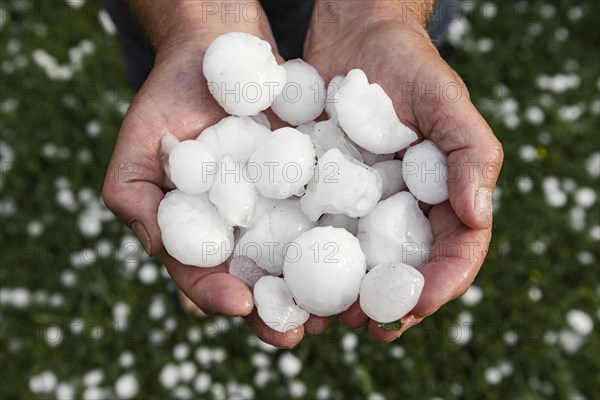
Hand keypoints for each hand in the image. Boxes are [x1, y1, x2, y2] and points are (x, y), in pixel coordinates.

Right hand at [101, 5, 327, 347]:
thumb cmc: (168, 101)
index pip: (203, 275)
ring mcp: (278, 209)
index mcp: (199, 233)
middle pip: (256, 281)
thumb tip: (160, 250)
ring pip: (296, 259)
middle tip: (294, 332)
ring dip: (314, 289)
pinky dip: (340, 238)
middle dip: (274, 310)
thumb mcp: (137, 150)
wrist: (218, 53)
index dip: (215, 294)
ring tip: (333, 312)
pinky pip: (326, 214)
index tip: (238, 303)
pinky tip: (357, 254)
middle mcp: (240, 230)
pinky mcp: (311, 183)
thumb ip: (134, 200)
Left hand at [304, 1, 503, 340]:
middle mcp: (402, 211)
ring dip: (344, 296)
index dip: (443, 283)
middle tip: (366, 325)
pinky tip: (289, 281)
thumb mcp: (447, 101)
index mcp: (442, 197)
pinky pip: (315, 235)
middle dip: (388, 304)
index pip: (455, 251)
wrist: (352, 37)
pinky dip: (306, 263)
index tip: (419, 304)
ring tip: (325, 317)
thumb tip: (477, 217)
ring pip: (357, 265)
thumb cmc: (408, 65)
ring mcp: (360, 206)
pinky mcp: (321, 195)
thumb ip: (472, 154)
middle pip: (403, 271)